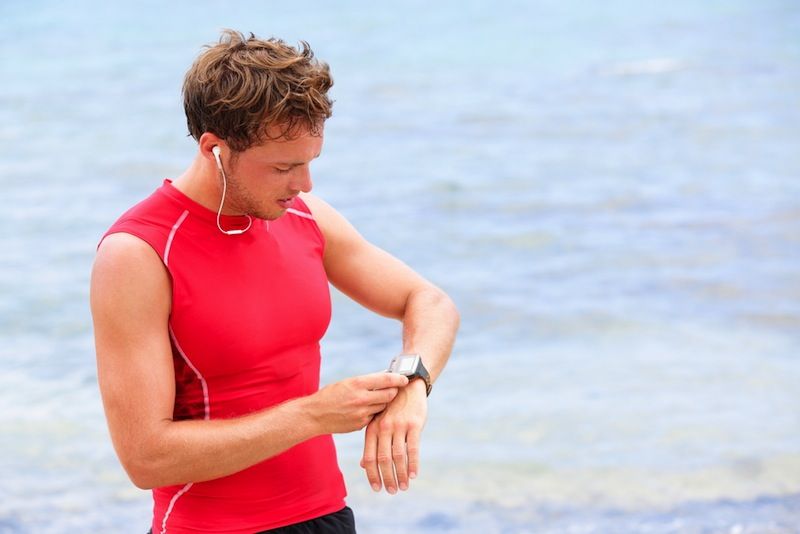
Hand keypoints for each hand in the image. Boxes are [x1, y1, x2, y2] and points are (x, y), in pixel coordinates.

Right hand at [306, 372, 408, 434]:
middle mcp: (361, 398)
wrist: (315, 415)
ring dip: (384, 402)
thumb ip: (365, 382)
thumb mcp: (347, 383)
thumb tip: (384, 378)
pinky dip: (374, 412)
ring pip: (383, 406)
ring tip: (377, 399)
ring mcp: (362, 413)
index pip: (386, 379)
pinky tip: (366, 409)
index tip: (405, 378)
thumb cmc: (330, 395)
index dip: (398, 378)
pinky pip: (374, 417)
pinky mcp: (361, 424)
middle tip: (394, 389)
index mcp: (357, 383)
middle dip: (393, 391)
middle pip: (389, 394)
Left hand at [360, 378, 427, 493]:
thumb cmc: (391, 407)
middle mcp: (383, 428)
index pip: (370, 457)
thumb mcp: (378, 422)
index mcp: (372, 429)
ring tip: (403, 487)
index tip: (376, 488)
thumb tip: (364, 465)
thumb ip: (371, 443)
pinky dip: (413, 464)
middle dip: (387, 478)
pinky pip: (413, 448)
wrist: (407, 385)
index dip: (372, 475)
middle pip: (383, 459)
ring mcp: (399, 426)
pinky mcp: (414, 424)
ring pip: (398, 456)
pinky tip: (414, 475)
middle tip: (391, 491)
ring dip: (401, 474)